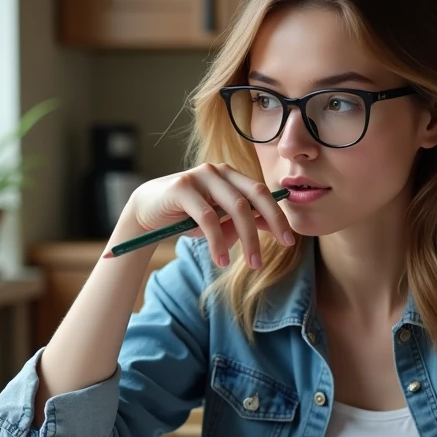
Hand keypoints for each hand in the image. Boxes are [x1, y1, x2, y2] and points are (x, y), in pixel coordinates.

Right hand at [122, 163, 294, 268]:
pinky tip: (221, 260)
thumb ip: (244, 222)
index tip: (289, 240)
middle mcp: (218, 171)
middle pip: (254, 196)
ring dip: (248, 239)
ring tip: (253, 265)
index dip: (278, 215)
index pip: (262, 193)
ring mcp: (200, 176)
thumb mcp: (220, 222)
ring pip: (236, 208)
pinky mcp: (182, 187)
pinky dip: (218, 242)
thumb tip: (275, 229)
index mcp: (231, 176)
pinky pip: (208, 218)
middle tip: (283, 248)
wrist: (147, 211)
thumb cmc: (187, 217)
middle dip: (272, 223)